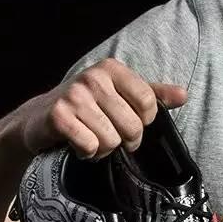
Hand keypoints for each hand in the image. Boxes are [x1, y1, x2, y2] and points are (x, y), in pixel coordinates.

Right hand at [16, 57, 187, 159]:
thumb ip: (152, 94)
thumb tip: (183, 94)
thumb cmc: (86, 106)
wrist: (39, 117)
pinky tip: (79, 146)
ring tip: (92, 140)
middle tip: (109, 136)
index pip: (148, 102)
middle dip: (123, 140)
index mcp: (112, 68)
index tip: (130, 124)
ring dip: (103, 149)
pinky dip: (87, 153)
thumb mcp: (119, 94)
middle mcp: (93, 78)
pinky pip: (90, 146)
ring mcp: (74, 96)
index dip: (143, 122)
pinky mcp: (59, 117)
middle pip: (132, 125)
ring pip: (111, 140)